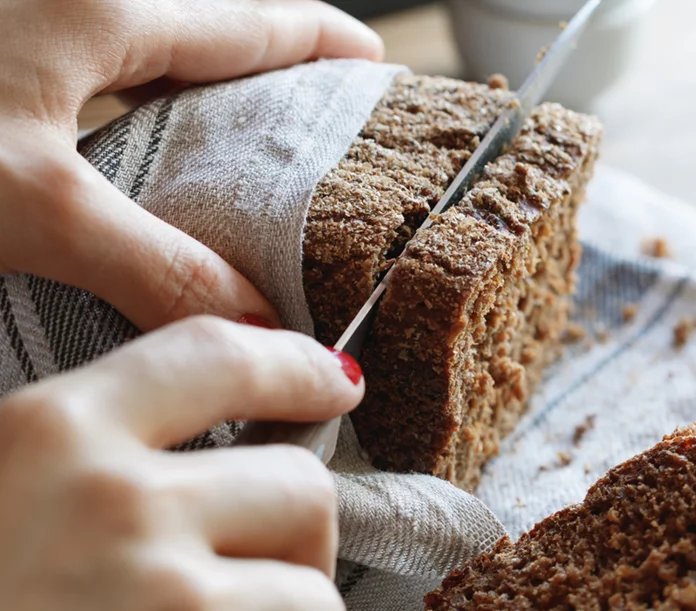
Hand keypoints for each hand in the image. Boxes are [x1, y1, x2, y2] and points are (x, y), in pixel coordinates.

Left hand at [0, 0, 383, 330]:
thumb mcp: (38, 205)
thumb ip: (158, 265)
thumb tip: (260, 326)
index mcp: (101, 12)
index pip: (246, 22)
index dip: (318, 41)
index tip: (372, 60)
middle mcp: (71, 5)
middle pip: (202, 35)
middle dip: (266, 75)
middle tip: (320, 124)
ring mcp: (30, 30)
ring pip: (145, 60)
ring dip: (200, 100)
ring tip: (244, 154)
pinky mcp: (0, 68)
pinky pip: (96, 82)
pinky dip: (139, 118)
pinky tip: (136, 167)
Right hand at [0, 316, 364, 609]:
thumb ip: (82, 460)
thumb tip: (207, 458)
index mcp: (44, 434)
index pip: (217, 355)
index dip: (293, 366)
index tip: (333, 381)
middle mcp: (112, 505)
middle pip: (299, 485)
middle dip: (296, 531)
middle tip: (258, 563)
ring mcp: (161, 599)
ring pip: (312, 590)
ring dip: (288, 609)